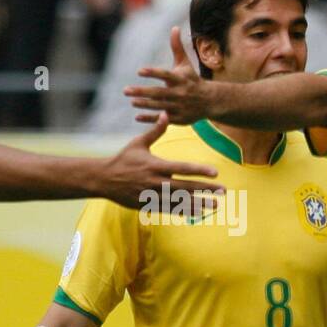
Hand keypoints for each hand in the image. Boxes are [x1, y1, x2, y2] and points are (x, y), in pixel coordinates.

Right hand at [97, 112, 222, 209]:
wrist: (104, 180)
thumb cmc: (123, 159)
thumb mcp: (138, 143)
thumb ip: (155, 131)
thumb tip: (166, 113)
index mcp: (155, 166)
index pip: (182, 168)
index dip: (200, 171)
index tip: (215, 173)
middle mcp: (156, 182)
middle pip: (185, 187)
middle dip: (205, 190)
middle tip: (223, 192)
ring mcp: (152, 196)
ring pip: (180, 202)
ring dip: (199, 204)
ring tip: (215, 205)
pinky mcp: (148, 205)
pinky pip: (170, 210)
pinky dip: (184, 211)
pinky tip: (198, 213)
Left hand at [125, 27, 214, 125]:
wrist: (209, 101)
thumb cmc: (192, 80)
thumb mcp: (185, 64)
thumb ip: (177, 47)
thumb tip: (174, 27)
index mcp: (181, 79)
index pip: (166, 75)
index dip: (153, 73)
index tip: (139, 71)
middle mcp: (180, 93)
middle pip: (159, 93)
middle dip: (142, 92)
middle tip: (126, 90)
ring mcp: (179, 107)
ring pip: (159, 106)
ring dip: (144, 104)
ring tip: (132, 100)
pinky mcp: (178, 118)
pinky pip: (162, 119)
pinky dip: (150, 118)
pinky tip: (137, 116)